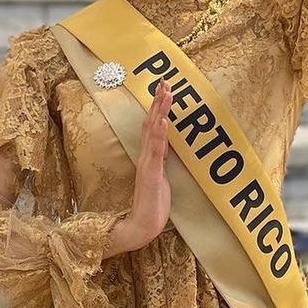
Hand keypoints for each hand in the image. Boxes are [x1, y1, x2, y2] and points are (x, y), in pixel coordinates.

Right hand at [107, 78, 171, 253]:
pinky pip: (155, 151)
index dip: (158, 107)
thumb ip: (160, 160)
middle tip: (165, 81)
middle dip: (159, 101)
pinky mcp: (151, 174)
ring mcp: (147, 164)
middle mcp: (146, 156)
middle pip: (151, 123)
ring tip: (165, 93)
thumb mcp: (160, 177)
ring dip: (160, 111)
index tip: (164, 89)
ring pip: (153, 132)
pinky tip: (163, 121)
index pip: (153, 126)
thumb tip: (166, 145)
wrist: (141, 226)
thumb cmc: (152, 204)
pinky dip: (159, 134)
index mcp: (149, 156)